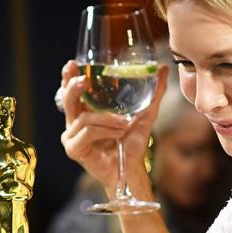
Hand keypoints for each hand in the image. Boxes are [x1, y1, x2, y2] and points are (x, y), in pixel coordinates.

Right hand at [58, 60, 167, 193]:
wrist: (132, 168)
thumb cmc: (132, 143)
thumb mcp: (145, 112)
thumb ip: (153, 91)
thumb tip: (163, 69)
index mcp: (86, 110)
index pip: (72, 90)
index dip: (69, 77)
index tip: (73, 64)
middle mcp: (75, 121)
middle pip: (68, 99)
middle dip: (74, 87)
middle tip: (85, 80)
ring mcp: (72, 136)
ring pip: (83, 119)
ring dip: (106, 119)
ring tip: (124, 124)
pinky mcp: (74, 149)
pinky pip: (87, 133)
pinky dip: (104, 131)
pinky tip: (118, 133)